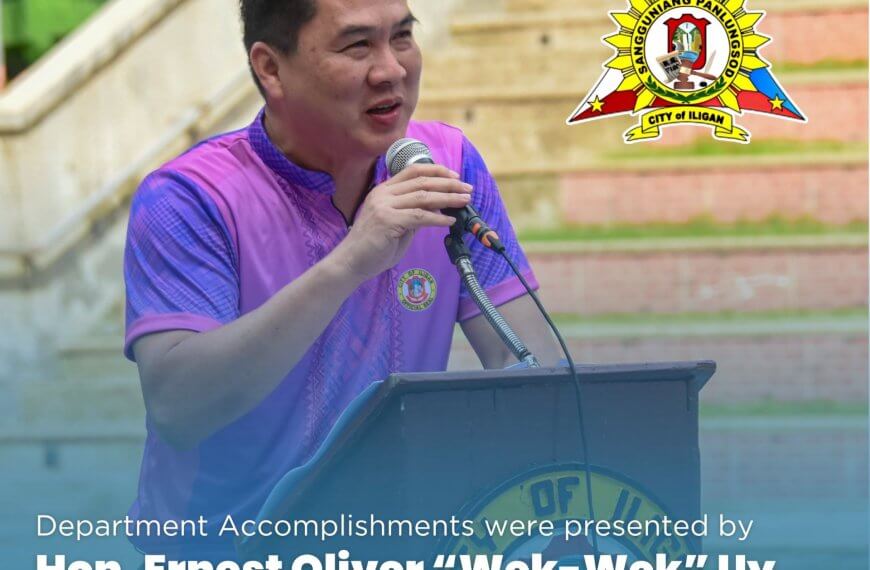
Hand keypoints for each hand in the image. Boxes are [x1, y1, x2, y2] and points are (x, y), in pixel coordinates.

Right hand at [331, 164, 472, 281]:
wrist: (350, 262)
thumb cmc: (373, 246)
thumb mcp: (397, 225)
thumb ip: (414, 214)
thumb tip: (438, 208)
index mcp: (384, 190)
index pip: (413, 171)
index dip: (436, 171)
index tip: (455, 177)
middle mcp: (383, 193)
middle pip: (422, 181)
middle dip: (448, 184)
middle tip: (467, 189)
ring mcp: (384, 205)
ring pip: (423, 197)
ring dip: (448, 198)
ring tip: (464, 201)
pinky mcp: (388, 220)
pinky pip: (419, 216)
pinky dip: (438, 218)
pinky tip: (450, 221)